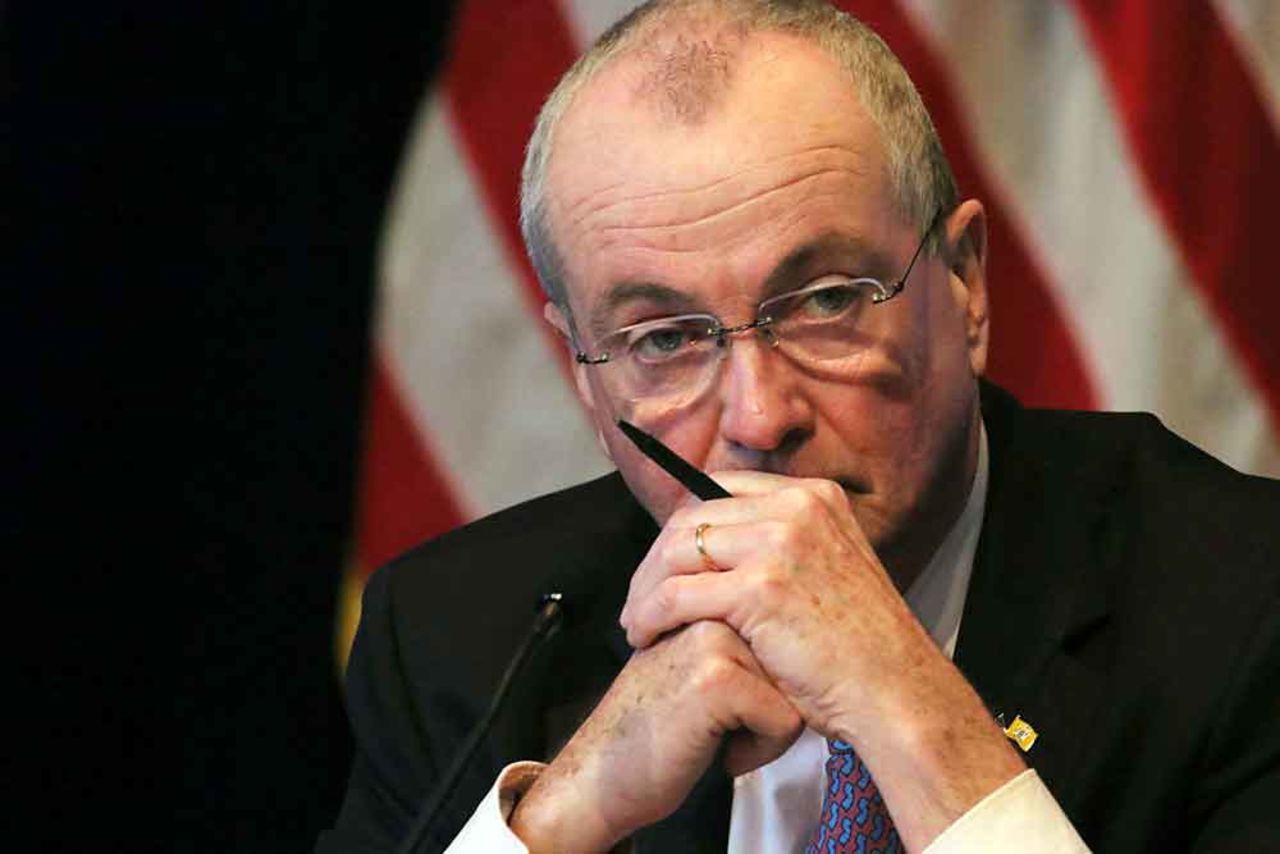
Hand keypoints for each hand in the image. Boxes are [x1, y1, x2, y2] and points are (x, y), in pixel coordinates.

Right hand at [509, 620, 801, 852]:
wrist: (601, 770)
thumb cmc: (650, 725)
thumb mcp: (689, 658)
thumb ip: (732, 634)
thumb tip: (791, 630)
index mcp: (705, 597)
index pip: (781, 633)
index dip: (765, 681)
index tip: (724, 704)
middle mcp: (711, 608)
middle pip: (791, 660)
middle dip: (769, 702)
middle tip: (718, 723)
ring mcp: (714, 639)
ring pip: (794, 689)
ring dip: (765, 727)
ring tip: (717, 735)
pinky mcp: (719, 679)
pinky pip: (784, 721)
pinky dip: (760, 750)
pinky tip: (718, 753)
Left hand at [620, 471, 934, 739]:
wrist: (894, 690)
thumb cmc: (860, 648)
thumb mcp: (831, 568)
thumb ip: (785, 547)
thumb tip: (726, 547)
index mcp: (814, 496)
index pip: (721, 490)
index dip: (685, 526)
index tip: (664, 562)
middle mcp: (797, 506)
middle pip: (693, 516)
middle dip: (656, 558)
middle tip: (639, 597)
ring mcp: (779, 542)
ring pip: (678, 549)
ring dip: (645, 587)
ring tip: (635, 621)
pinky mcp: (759, 587)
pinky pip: (678, 594)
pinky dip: (650, 615)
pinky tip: (644, 636)